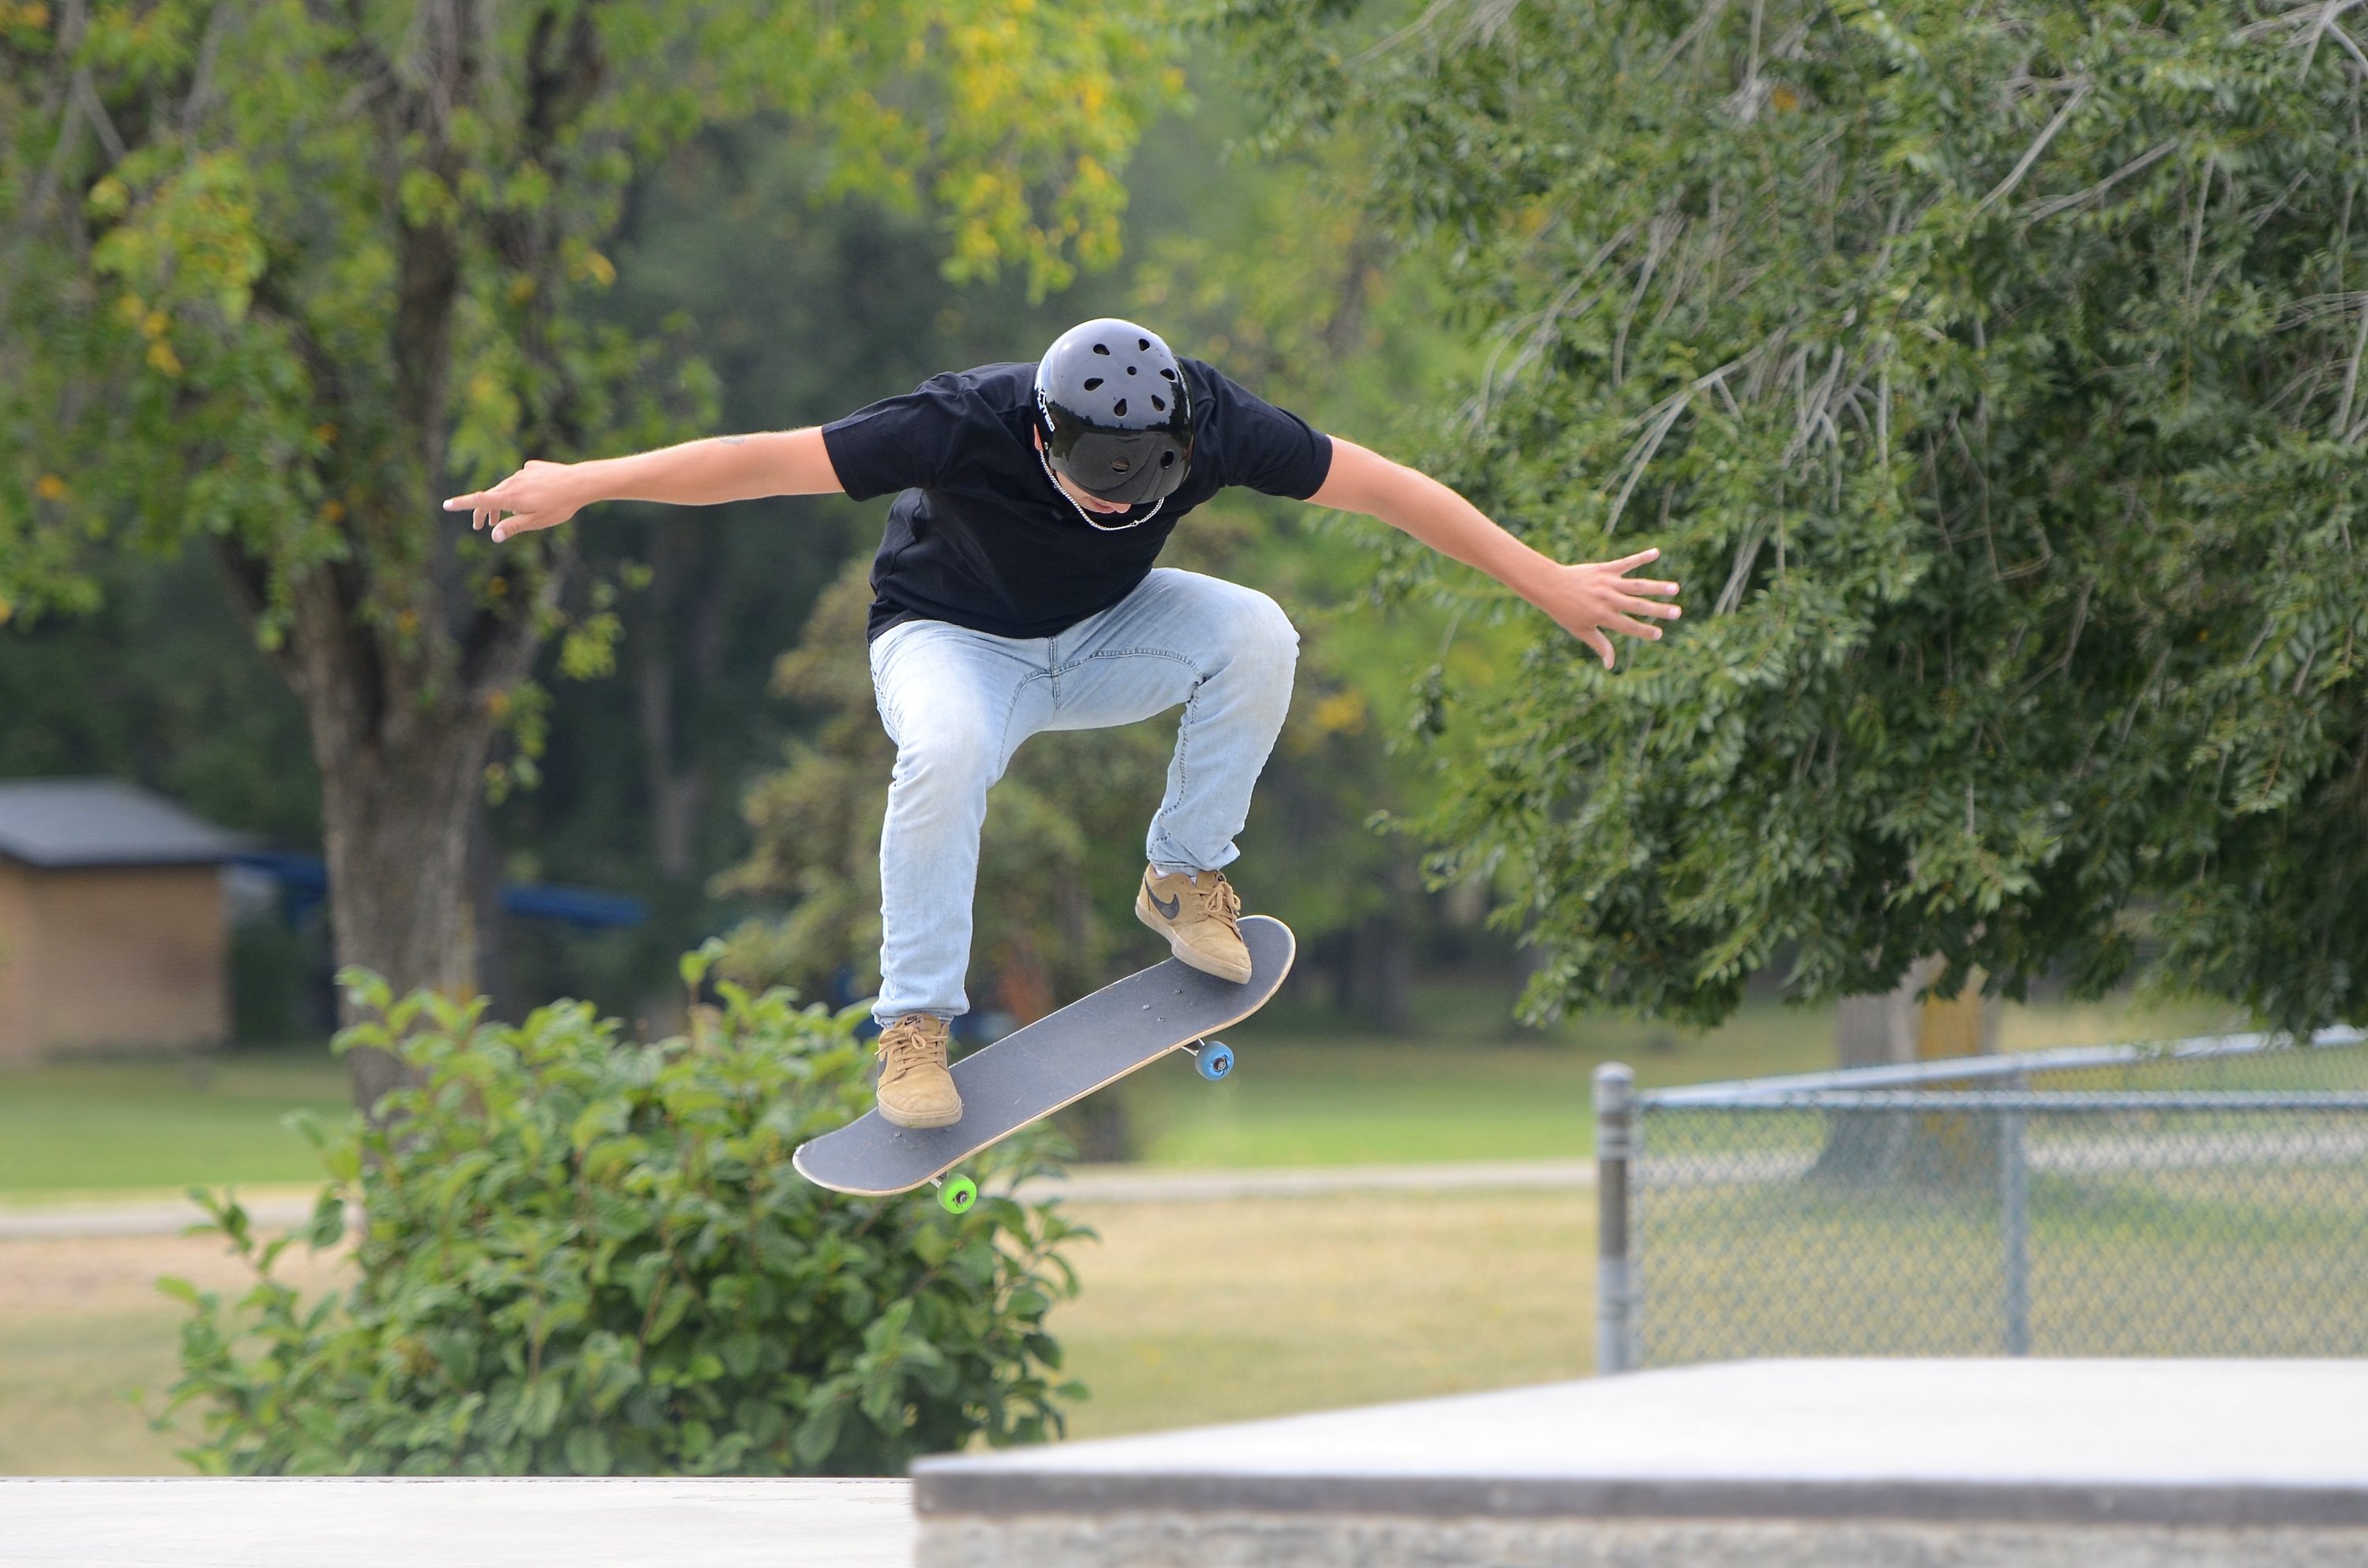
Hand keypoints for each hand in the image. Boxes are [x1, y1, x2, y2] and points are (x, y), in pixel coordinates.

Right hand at [443, 460, 588, 541]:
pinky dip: (519, 490)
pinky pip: (521, 480)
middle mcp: (512, 482)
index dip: (462, 504)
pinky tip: (529, 496)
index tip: (446, 505)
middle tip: (479, 526)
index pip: (480, 500)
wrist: (580, 482)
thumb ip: (513, 527)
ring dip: (501, 502)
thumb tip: (493, 536)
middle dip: (483, 512)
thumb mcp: (535, 521)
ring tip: (503, 516)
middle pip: (491, 496)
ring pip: (506, 488)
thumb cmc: (559, 506)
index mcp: (510, 497)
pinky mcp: (533, 468)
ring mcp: (522, 473)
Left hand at [1527, 547, 1683, 668]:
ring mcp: (1608, 583)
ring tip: (1675, 589)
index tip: (1659, 634)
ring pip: (1637, 585)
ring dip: (1657, 587)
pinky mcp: (1605, 569)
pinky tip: (1656, 552)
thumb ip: (1599, 645)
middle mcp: (1608, 599)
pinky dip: (1641, 557)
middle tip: (1677, 613)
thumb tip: (1611, 665)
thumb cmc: (1564, 611)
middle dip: (1659, 610)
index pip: (1628, 626)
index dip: (1644, 631)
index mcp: (1602, 616)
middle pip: (1638, 606)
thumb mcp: (1580, 631)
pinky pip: (1626, 562)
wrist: (1550, 585)